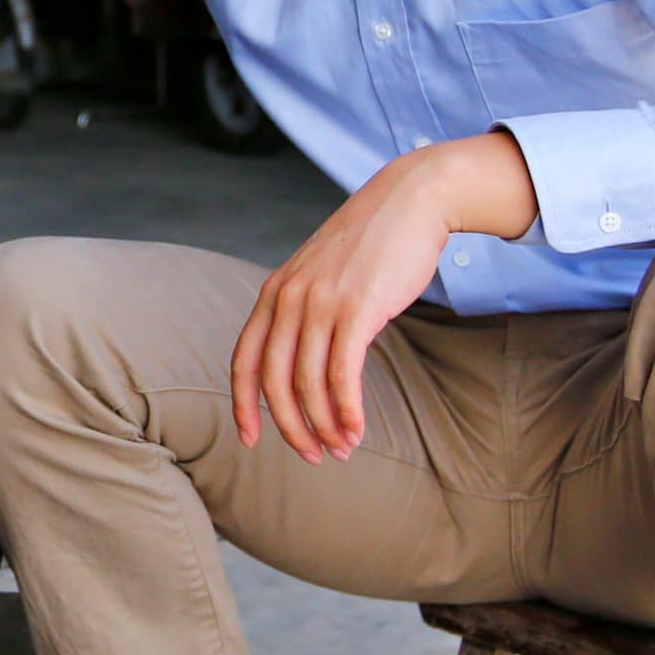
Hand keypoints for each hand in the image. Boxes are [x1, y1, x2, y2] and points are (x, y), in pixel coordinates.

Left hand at [230, 133, 536, 461]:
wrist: (411, 199)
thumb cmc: (370, 243)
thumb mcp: (319, 272)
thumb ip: (301, 308)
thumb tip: (300, 359)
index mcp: (273, 293)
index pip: (242, 361)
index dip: (243, 406)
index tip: (251, 440)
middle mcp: (289, 299)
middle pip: (273, 382)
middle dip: (290, 427)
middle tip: (312, 455)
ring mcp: (321, 303)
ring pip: (309, 384)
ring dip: (325, 425)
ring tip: (342, 448)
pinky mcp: (358, 309)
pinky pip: (343, 375)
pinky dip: (347, 410)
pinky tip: (356, 429)